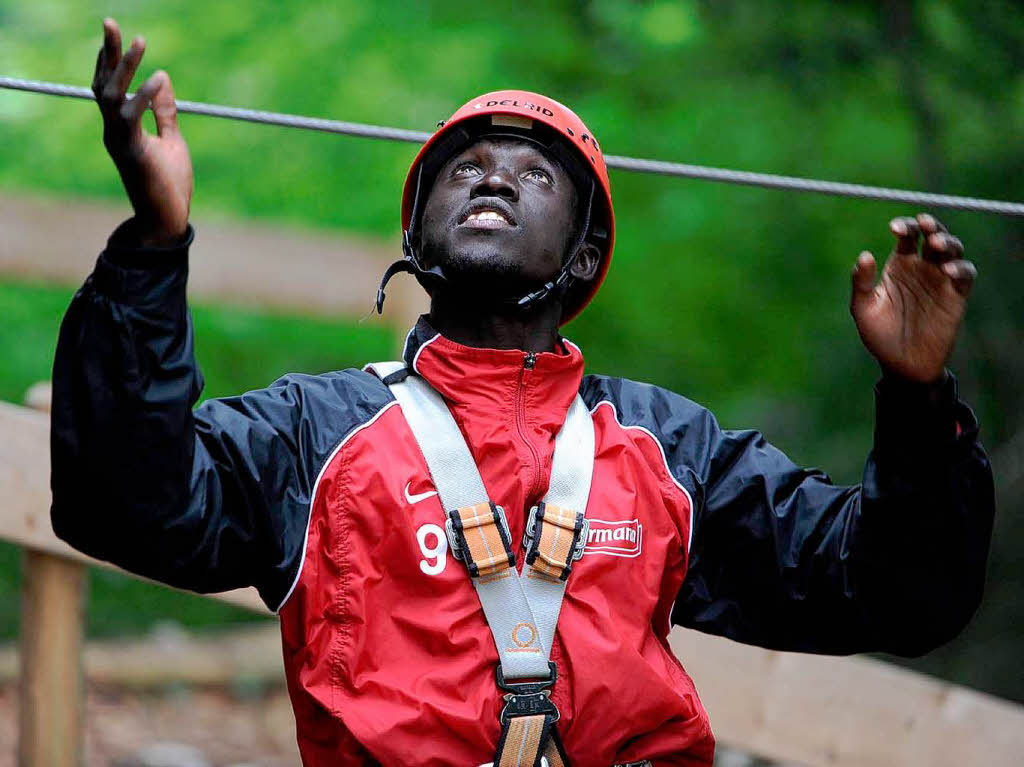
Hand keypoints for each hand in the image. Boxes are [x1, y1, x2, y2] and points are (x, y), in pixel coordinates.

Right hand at [93, 17, 192, 246]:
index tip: (116, 33)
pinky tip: (158, 77)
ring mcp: (119, 141)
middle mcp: (113, 130)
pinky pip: (133, 118)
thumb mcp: (172, 140)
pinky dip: (145, 97)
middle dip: (108, 53)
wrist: (166, 221)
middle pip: (103, 83)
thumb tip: (164, 76)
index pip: (110, 85)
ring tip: (140, 42)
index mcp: (121, 127)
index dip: (111, 59)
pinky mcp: (132, 152)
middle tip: (112, 21)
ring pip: (112, 96)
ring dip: (125, 67)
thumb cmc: (168, 184)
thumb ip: (165, 111)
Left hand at [850, 213, 975, 383]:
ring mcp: (940, 280)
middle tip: (924, 223)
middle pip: (933, 235)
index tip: (894, 227)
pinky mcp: (956, 296)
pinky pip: (965, 275)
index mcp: (899, 265)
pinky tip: (948, 271)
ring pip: (952, 250)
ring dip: (947, 241)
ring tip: (935, 243)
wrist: (901, 365)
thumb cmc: (879, 335)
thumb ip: (862, 283)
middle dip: (931, 225)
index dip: (904, 226)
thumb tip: (864, 255)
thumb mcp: (863, 309)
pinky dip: (960, 268)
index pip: (907, 236)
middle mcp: (922, 268)